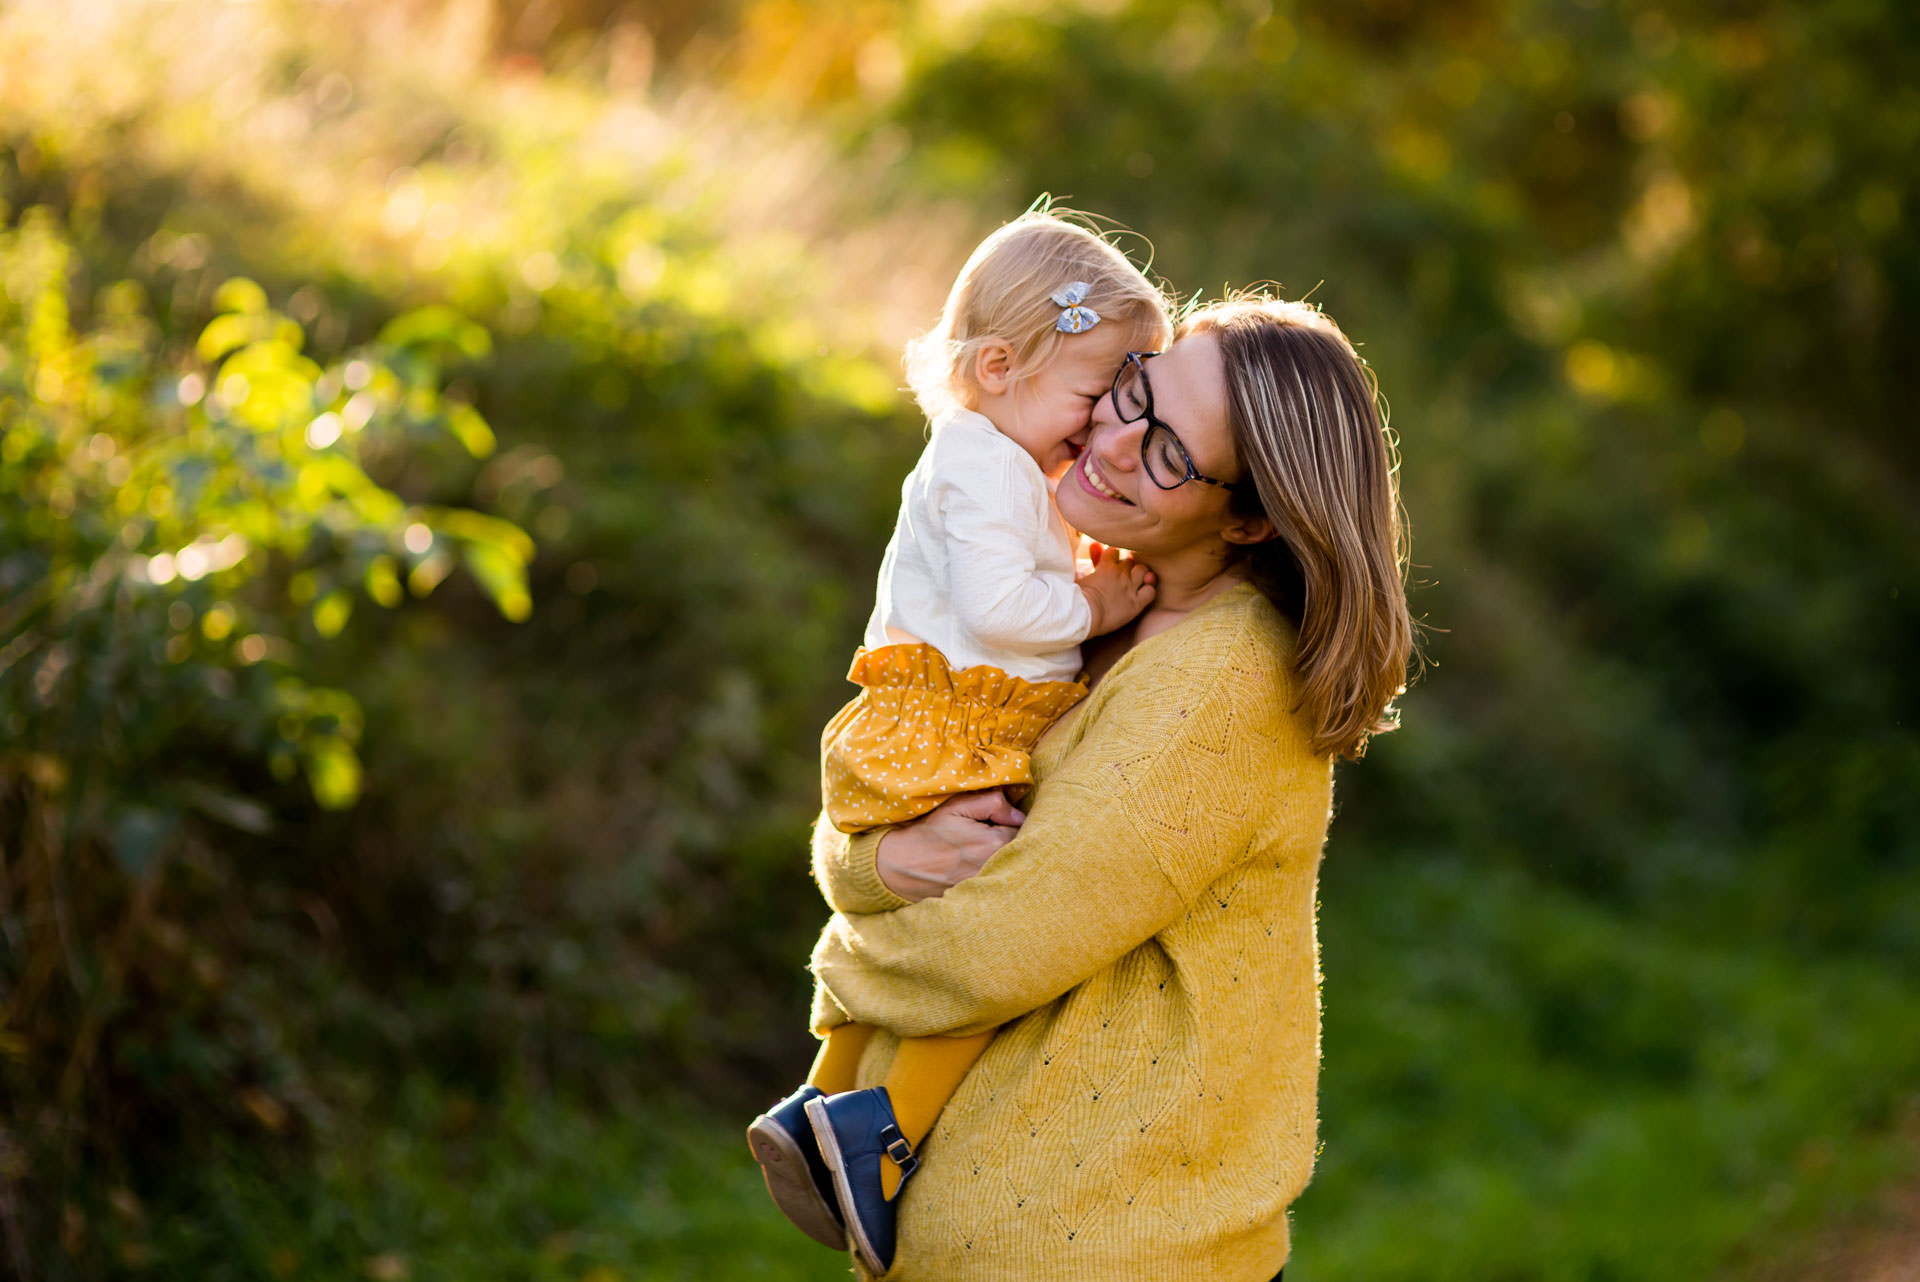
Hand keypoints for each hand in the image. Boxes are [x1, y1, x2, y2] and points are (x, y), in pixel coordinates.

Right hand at [876, 789, 1025, 902]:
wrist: (900, 865)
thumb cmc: (928, 832)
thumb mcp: (957, 807)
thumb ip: (992, 802)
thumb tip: (1017, 814)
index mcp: (993, 843)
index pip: (1021, 828)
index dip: (1008, 822)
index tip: (994, 821)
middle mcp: (995, 867)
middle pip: (1019, 849)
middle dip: (1009, 840)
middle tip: (986, 835)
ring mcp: (987, 885)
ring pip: (1009, 866)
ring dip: (1002, 857)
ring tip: (977, 851)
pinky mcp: (978, 896)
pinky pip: (997, 882)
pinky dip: (992, 874)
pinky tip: (972, 867)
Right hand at [1077, 543, 1155, 636]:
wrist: (1084, 616)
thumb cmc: (1076, 600)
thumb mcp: (1078, 580)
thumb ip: (1083, 571)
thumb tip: (1083, 566)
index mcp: (1105, 566)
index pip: (1114, 551)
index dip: (1112, 556)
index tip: (1109, 562)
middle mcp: (1120, 574)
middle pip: (1130, 561)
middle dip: (1126, 566)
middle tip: (1122, 574)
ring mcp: (1130, 588)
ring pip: (1143, 571)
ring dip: (1140, 574)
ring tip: (1136, 581)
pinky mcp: (1136, 603)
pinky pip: (1150, 591)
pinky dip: (1148, 590)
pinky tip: (1142, 595)